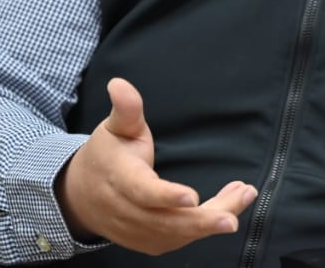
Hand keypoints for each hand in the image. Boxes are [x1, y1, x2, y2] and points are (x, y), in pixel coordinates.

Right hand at [56, 78, 258, 255]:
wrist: (81, 194)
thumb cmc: (106, 155)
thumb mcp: (114, 127)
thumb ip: (125, 109)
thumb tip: (120, 84)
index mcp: (120, 178)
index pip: (142, 192)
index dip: (166, 197)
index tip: (192, 197)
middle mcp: (126, 211)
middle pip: (165, 222)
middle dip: (202, 221)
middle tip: (232, 216)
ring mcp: (136, 231)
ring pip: (175, 234)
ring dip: (211, 221)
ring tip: (243, 197)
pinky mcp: (147, 241)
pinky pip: (177, 241)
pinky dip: (203, 229)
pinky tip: (227, 209)